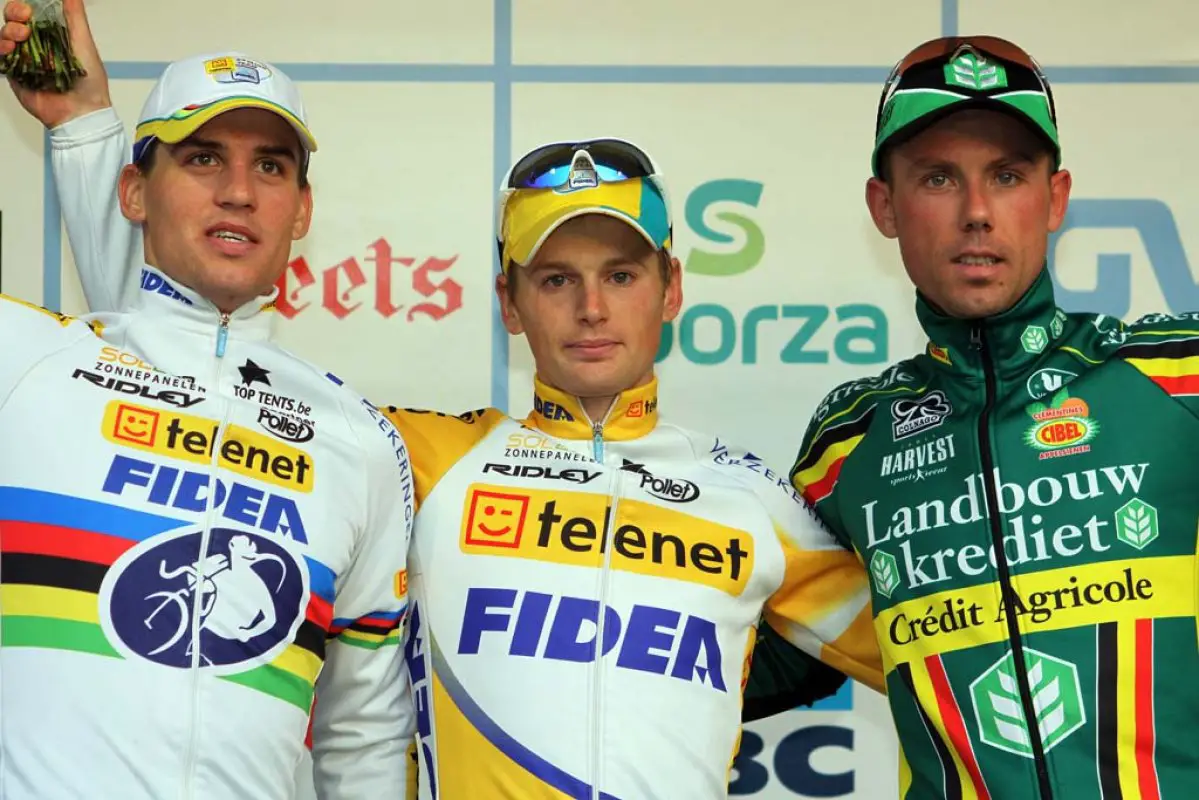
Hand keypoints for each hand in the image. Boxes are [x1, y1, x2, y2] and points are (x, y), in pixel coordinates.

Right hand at [1, 0, 110, 127]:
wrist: (81, 113)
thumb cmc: (89, 82)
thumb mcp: (84, 43)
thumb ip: (74, 17)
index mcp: (52, 34)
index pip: (31, 12)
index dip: (25, 6)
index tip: (30, 9)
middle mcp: (36, 45)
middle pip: (14, 20)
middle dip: (14, 13)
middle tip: (23, 19)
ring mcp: (24, 59)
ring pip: (4, 35)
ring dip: (8, 31)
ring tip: (19, 37)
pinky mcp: (15, 74)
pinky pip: (0, 57)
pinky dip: (1, 48)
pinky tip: (9, 48)